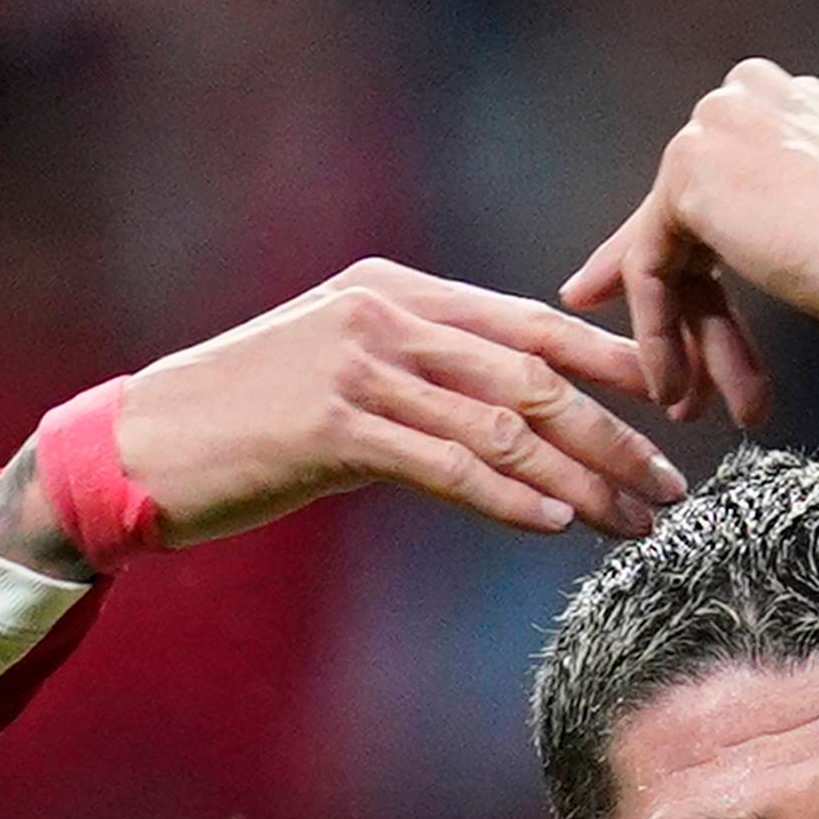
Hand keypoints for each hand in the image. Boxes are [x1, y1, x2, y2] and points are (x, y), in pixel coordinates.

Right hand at [0, 261, 683, 572]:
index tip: (680, 398)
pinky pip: (447, 465)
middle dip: (616, 434)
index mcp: (395, 291)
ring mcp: (358, 368)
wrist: (138, 446)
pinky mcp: (331, 427)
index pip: (532, 323)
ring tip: (635, 523)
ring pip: (504, 425)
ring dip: (583, 480)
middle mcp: (385, 316)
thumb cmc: (244, 420)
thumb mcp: (340, 373)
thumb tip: (514, 413)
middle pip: (534, 375)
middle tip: (672, 484)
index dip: (615, 360)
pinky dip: (510, 497)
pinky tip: (556, 527)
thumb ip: (423, 375)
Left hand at [561, 60, 818, 421]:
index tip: (657, 307)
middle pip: (682, 223)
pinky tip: (674, 385)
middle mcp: (739, 97)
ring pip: (666, 251)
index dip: (685, 258)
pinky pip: (650, 268)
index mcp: (781, 101)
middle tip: (670, 377)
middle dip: (673, 310)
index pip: (714, 188)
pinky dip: (657, 332)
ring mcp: (709, 130)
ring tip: (689, 405)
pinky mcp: (686, 174)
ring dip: (681, 338)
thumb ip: (766, 217)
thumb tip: (710, 252)